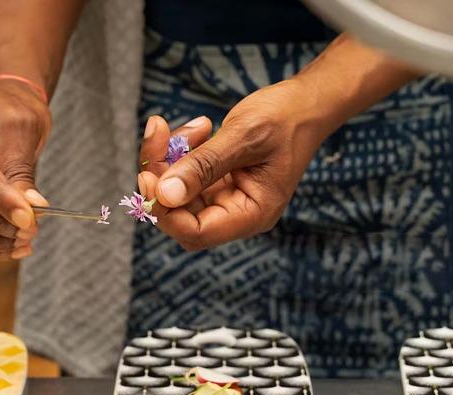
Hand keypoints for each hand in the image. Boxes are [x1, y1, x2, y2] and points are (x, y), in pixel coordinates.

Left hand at [138, 79, 323, 250]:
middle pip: (179, 214)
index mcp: (252, 214)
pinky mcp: (217, 181)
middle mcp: (237, 213)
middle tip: (158, 134)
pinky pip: (185, 174)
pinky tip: (202, 128)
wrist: (305, 104)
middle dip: (162, 175)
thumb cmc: (285, 119)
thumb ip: (204, 166)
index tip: (148, 175)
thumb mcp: (244, 137)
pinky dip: (182, 150)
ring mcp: (225, 198)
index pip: (195, 232)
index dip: (165, 211)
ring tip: (198, 126)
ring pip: (177, 191)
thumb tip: (165, 195)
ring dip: (172, 156)